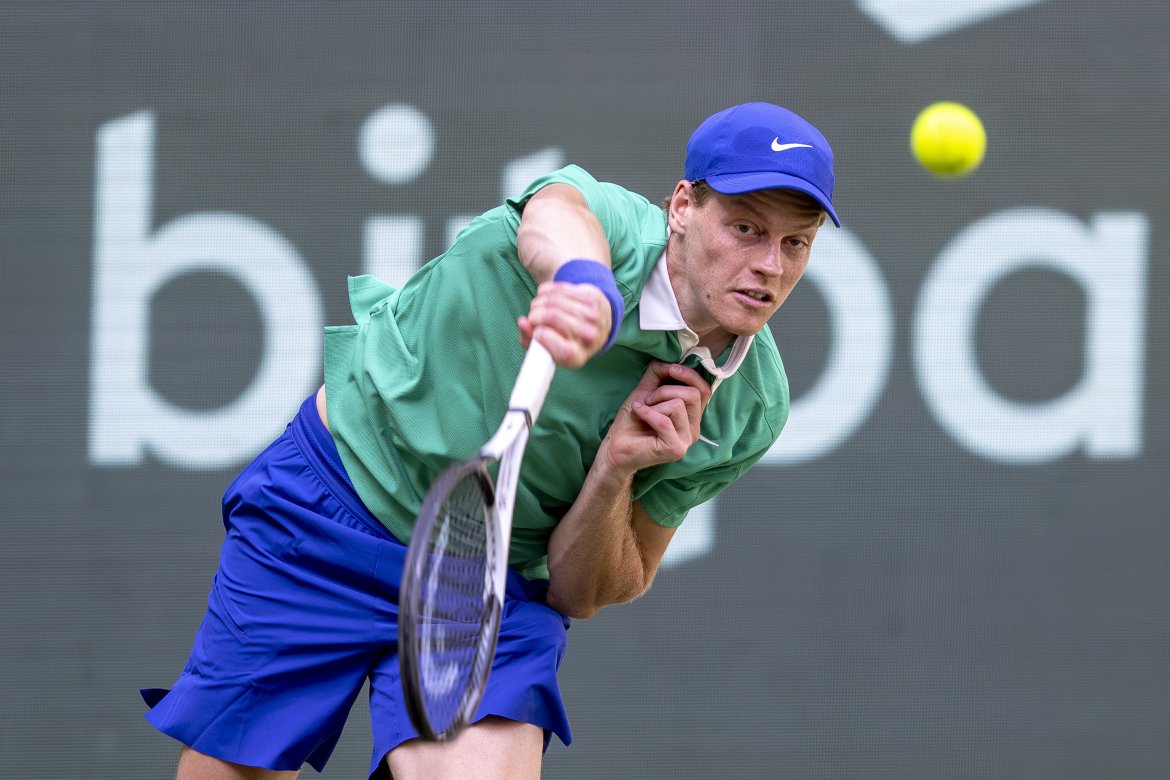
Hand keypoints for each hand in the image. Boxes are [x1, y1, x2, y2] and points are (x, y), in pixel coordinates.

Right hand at [518, 280, 611, 367]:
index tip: (536, 332)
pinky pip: (561, 289)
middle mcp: (590, 338)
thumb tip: (522, 322)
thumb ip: (529, 341)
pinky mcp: (592, 298)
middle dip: (535, 314)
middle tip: (532, 317)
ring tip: (536, 306)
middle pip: (554, 317)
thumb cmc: (563, 340)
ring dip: (539, 302)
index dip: (544, 338)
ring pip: (555, 300)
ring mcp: (593, 316)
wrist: (595, 326)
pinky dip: (547, 291)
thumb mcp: (546, 348)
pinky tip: (544, 295)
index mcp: (578, 357)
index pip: (564, 350)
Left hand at [599, 361, 711, 475]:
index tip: (671, 369)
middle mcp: (694, 429)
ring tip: (643, 411)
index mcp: (692, 416)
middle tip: (648, 400)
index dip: (689, 375)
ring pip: (678, 405)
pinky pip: (664, 420)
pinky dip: (647, 413)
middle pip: (693, 394)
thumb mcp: (647, 389)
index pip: (704, 390)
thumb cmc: (632, 420)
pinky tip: (638, 414)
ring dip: (654, 404)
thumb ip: (660, 373)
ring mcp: (686, 441)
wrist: (616, 446)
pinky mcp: (676, 449)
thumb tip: (672, 361)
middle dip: (665, 390)